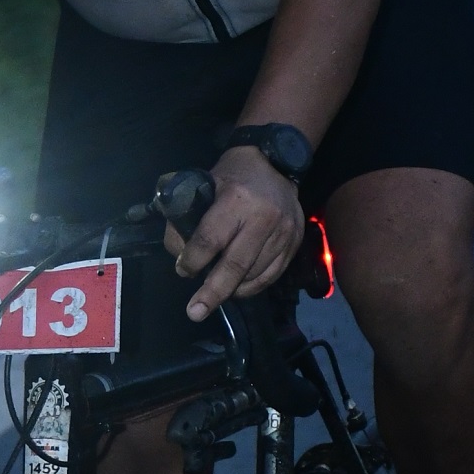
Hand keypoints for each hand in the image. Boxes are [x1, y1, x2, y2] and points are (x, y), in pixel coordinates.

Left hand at [165, 146, 304, 321]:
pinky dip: (252, 287)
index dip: (193, 260)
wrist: (276, 162)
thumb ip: (188, 216)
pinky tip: (236, 290)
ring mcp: (284, 232)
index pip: (211, 239)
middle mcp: (264, 217)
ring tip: (214, 295)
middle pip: (235, 264)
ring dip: (231, 289)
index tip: (183, 270)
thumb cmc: (233, 175)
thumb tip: (180, 254)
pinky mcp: (294, 243)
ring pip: (254, 274)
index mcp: (237, 199)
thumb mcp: (204, 183)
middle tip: (195, 312)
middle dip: (212, 292)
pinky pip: (271, 275)